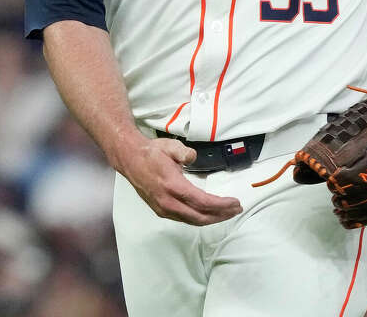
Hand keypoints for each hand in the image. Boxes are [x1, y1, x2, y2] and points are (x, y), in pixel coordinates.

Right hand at [115, 136, 242, 225]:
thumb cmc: (151, 152)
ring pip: (193, 221)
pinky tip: (209, 213)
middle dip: (221, 215)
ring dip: (212, 218)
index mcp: (172, 186)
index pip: (202, 202)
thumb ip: (184, 152)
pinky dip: (200, 218)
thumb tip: (194, 157)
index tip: (235, 202)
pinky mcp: (161, 210)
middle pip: (200, 216)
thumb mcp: (170, 146)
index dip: (221, 205)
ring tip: (227, 213)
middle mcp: (168, 202)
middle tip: (237, 209)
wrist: (130, 160)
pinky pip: (185, 219)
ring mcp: (163, 209)